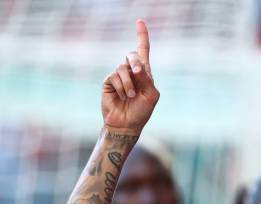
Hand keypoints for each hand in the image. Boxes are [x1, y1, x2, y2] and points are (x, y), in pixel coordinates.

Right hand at [102, 20, 159, 135]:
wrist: (126, 124)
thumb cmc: (142, 111)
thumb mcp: (151, 95)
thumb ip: (147, 79)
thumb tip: (137, 67)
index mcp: (145, 73)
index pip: (144, 51)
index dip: (142, 36)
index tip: (140, 21)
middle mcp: (131, 72)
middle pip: (132, 54)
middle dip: (135, 61)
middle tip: (138, 71)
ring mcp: (119, 76)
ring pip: (123, 67)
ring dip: (129, 83)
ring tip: (131, 96)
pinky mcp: (109, 81)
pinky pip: (114, 76)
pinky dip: (121, 87)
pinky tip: (122, 96)